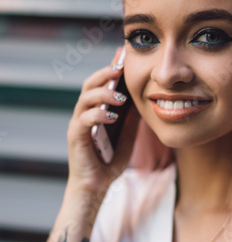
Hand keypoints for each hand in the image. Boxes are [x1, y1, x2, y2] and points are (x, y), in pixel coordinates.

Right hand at [66, 47, 139, 193]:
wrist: (96, 186)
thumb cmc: (109, 160)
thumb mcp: (127, 135)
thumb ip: (131, 117)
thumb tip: (144, 97)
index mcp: (98, 109)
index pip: (103, 83)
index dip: (112, 68)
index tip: (124, 56)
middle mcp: (85, 112)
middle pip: (90, 84)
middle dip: (105, 73)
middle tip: (120, 68)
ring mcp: (78, 123)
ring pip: (85, 99)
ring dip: (103, 93)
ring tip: (121, 96)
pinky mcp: (75, 137)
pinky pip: (84, 120)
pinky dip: (98, 115)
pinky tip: (112, 116)